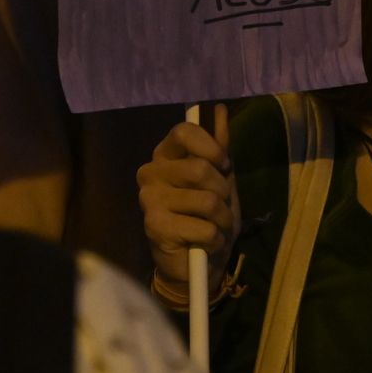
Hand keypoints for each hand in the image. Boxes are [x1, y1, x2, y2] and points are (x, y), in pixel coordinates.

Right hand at [138, 103, 239, 295]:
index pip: (184, 131)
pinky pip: (205, 228)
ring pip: (206, 200)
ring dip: (222, 218)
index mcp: (165, 155)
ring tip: (216, 227)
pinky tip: (205, 243)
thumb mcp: (221, 178)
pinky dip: (215, 239)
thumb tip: (220, 108)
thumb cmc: (208, 216)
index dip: (211, 148)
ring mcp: (149, 199)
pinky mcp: (154, 226)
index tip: (223, 166)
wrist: (196, 264)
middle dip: (222, 191)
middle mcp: (150, 172)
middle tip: (220, 206)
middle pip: (199, 168)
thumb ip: (219, 145)